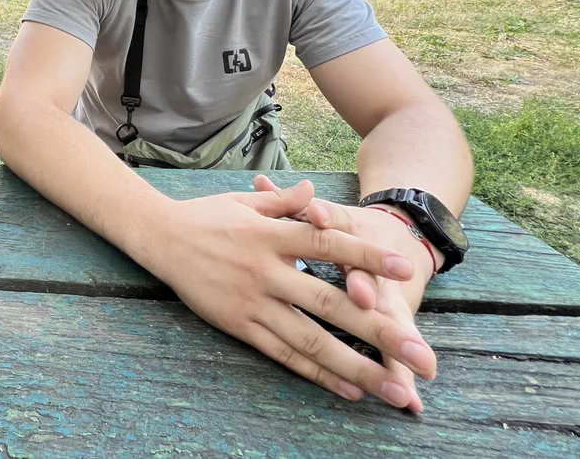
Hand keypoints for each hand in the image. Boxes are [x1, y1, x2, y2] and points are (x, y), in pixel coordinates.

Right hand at [143, 180, 431, 407]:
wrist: (158, 237)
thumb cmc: (206, 216)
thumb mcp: (245, 200)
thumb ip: (284, 201)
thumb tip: (315, 190)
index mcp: (271, 234)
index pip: (326, 243)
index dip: (366, 254)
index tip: (405, 267)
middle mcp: (265, 271)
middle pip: (329, 302)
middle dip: (380, 331)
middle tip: (420, 356)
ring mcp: (252, 302)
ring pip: (310, 340)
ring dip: (357, 366)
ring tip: (394, 389)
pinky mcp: (238, 325)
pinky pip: (283, 354)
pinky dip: (318, 373)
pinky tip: (350, 388)